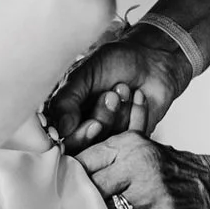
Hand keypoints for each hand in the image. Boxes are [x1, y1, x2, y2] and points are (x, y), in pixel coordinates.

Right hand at [44, 18, 192, 149]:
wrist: (149, 58)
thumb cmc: (113, 61)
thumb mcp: (83, 73)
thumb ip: (66, 99)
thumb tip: (60, 129)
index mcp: (64, 115)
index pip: (63, 142)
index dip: (78, 137)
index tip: (94, 123)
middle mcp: (83, 130)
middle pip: (86, 149)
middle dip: (101, 120)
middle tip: (111, 96)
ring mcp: (108, 137)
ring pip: (110, 144)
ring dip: (119, 113)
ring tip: (123, 87)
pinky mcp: (132, 139)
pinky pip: (132, 139)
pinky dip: (137, 115)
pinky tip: (138, 95)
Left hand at [77, 126, 209, 208]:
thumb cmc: (181, 174)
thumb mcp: (149, 150)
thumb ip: (115, 155)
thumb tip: (73, 164)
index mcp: (131, 145)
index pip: (85, 159)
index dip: (68, 179)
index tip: (56, 193)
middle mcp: (141, 164)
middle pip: (91, 187)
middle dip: (77, 205)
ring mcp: (154, 192)